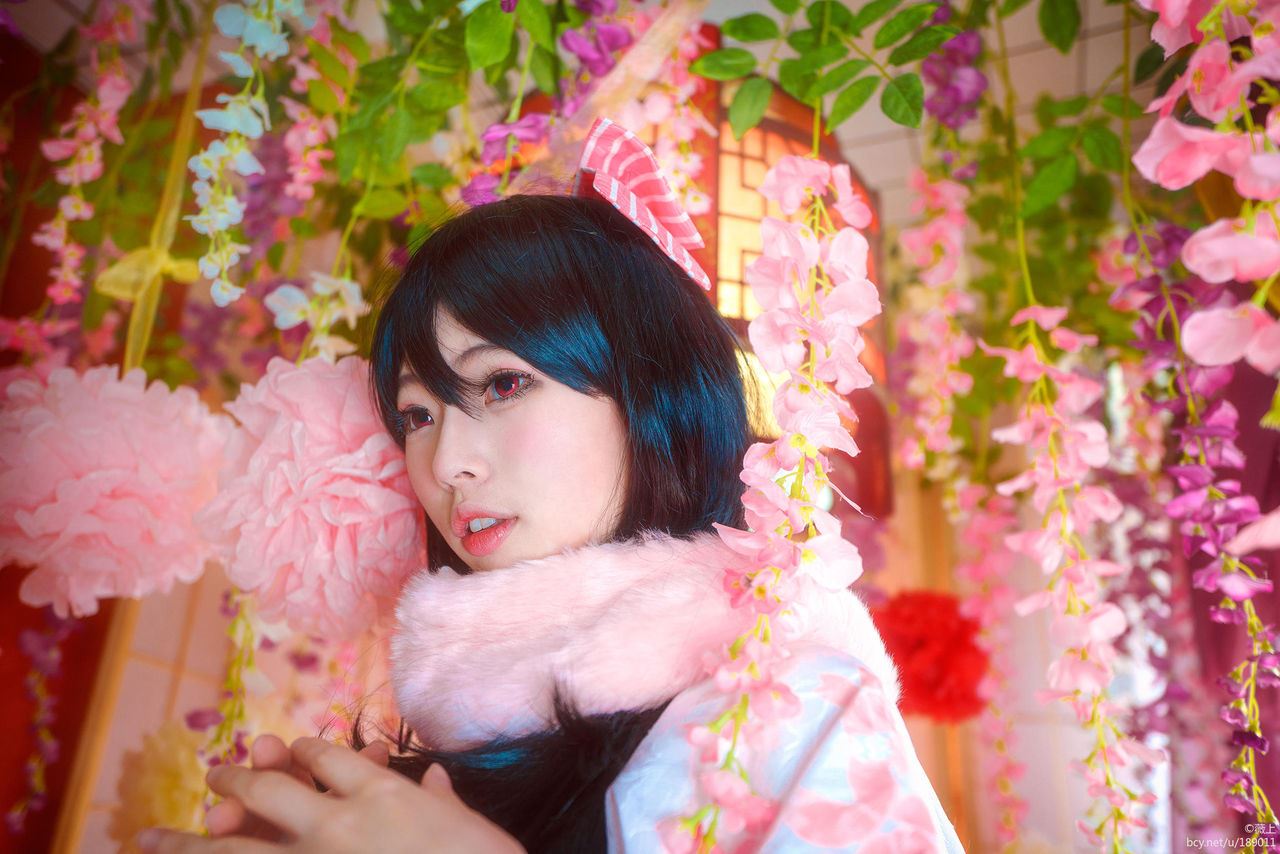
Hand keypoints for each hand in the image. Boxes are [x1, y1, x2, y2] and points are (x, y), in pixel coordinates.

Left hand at [136, 736, 525, 853]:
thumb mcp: (468, 822)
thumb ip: (441, 797)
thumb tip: (434, 776)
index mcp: (380, 793)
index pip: (325, 757)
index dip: (303, 751)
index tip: (289, 749)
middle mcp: (336, 824)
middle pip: (267, 790)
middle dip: (236, 780)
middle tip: (214, 773)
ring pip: (233, 851)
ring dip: (187, 844)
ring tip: (151, 839)